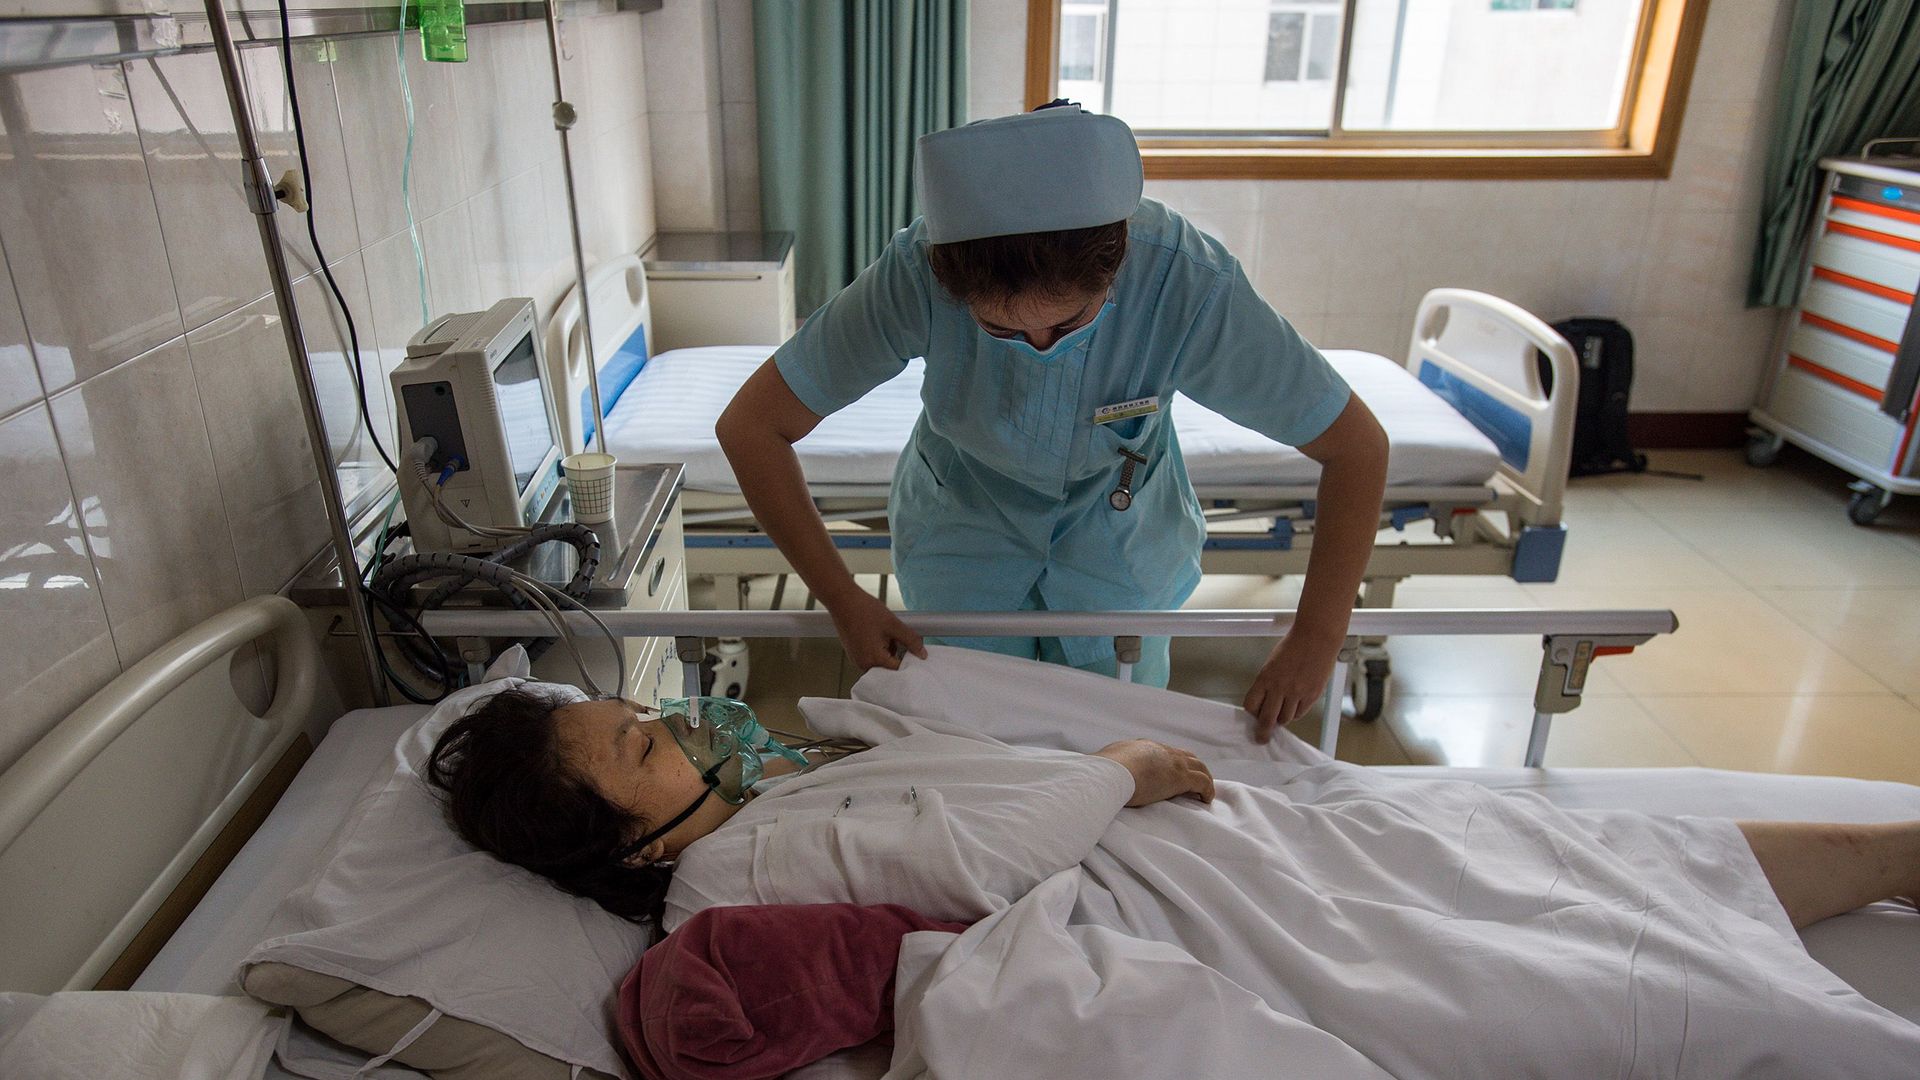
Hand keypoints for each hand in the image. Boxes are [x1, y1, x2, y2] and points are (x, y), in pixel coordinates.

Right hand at [825, 587, 927, 670]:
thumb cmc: (863, 610)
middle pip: (889, 668)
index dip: (909, 661)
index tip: (914, 652)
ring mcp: (857, 660)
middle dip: (897, 655)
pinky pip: (871, 657)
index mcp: (874, 660)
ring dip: (887, 652)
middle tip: (897, 639)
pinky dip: (878, 649)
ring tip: (885, 634)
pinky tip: (877, 634)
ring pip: (880, 662)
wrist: (842, 600)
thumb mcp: (893, 625)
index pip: (898, 670)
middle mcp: (863, 664)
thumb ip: (911, 641)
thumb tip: (922, 654)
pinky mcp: (854, 654)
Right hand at [1093, 739, 1215, 806]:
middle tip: (1192, 782)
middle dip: (1191, 767)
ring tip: (1204, 791)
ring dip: (1203, 777)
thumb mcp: (1104, 765)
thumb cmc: (1103, 772)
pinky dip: (1207, 790)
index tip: (1170, 774)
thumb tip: (1097, 772)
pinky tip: (1206, 799)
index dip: (1169, 763)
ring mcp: (1172, 762)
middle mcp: (1160, 750)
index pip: (1162, 753)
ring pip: (1198, 766)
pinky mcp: (1181, 777)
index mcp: (1141, 747)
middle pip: (1184, 755)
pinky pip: (1202, 782)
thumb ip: (1107, 767)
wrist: (1111, 773)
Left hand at [1243, 627, 1344, 742]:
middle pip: (1267, 719)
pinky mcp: (1312, 695)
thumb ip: (1268, 682)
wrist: (1317, 638)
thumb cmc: (1294, 645)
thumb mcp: (1272, 663)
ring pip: (1285, 719)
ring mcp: (1297, 693)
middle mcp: (1279, 688)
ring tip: (1283, 711)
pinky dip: (1296, 713)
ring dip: (1282, 718)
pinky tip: (1296, 705)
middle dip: (1263, 732)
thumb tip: (1266, 700)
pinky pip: (1300, 713)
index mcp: (1265, 678)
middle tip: (1262, 738)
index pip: (1251, 705)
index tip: (1254, 715)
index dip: (1252, 712)